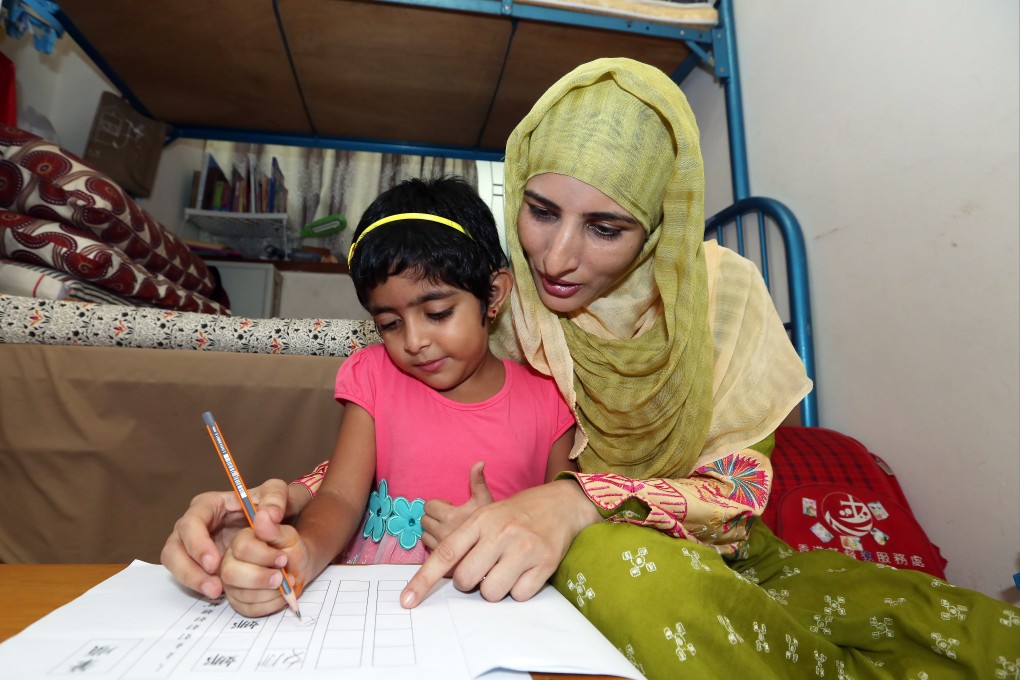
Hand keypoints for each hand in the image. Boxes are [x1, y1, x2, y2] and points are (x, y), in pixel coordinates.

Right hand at [160, 479, 308, 599]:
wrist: (274, 525)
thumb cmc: (269, 506)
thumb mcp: (277, 494)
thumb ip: (276, 498)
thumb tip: (268, 516)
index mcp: (209, 505)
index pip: (191, 521)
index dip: (197, 543)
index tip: (213, 563)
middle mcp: (194, 525)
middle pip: (175, 546)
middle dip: (190, 568)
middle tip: (214, 585)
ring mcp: (192, 545)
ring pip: (175, 563)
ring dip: (192, 580)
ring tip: (216, 592)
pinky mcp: (197, 562)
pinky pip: (187, 575)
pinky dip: (199, 585)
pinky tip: (219, 592)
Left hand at [400, 479, 601, 608]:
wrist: (559, 503)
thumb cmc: (515, 514)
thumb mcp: (485, 514)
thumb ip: (462, 540)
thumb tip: (443, 575)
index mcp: (480, 520)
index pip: (446, 554)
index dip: (423, 580)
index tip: (407, 601)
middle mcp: (501, 533)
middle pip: (466, 580)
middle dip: (469, 582)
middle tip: (483, 568)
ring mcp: (524, 548)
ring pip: (491, 593)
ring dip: (494, 589)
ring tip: (505, 569)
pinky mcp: (545, 563)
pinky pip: (518, 596)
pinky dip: (519, 590)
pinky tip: (525, 571)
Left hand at [422, 460, 493, 549]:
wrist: (502, 551)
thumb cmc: (494, 525)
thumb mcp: (486, 500)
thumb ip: (478, 481)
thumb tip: (479, 462)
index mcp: (451, 516)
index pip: (428, 506)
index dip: (437, 504)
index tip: (449, 506)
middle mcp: (443, 534)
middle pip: (424, 520)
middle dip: (433, 517)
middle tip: (448, 518)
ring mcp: (443, 549)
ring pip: (424, 535)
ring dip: (432, 531)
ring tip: (448, 529)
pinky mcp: (443, 562)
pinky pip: (428, 549)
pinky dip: (434, 544)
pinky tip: (449, 542)